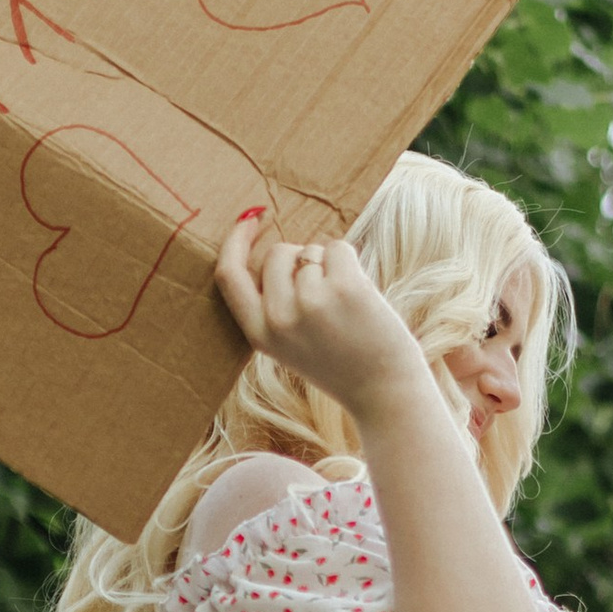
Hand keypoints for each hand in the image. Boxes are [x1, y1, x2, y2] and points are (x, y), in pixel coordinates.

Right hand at [213, 212, 426, 425]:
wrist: (383, 391)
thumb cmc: (341, 362)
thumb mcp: (289, 343)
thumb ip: (273, 305)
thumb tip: (274, 249)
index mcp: (259, 333)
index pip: (229, 275)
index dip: (235, 242)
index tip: (249, 220)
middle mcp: (279, 318)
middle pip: (277, 254)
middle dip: (300, 260)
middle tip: (326, 296)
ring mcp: (311, 302)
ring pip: (310, 251)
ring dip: (329, 266)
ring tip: (345, 306)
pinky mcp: (344, 288)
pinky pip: (337, 248)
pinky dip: (351, 263)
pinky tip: (360, 296)